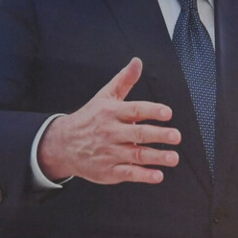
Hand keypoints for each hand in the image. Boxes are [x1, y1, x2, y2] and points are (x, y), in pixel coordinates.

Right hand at [37, 58, 179, 183]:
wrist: (62, 144)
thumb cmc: (90, 118)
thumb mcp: (104, 96)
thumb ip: (124, 80)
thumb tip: (137, 61)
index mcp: (112, 113)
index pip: (135, 110)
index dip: (152, 111)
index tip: (168, 113)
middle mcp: (111, 133)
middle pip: (138, 134)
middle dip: (159, 135)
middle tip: (176, 136)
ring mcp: (110, 153)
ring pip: (136, 155)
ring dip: (157, 157)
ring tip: (174, 157)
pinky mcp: (109, 170)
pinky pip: (128, 173)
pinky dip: (144, 175)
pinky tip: (158, 175)